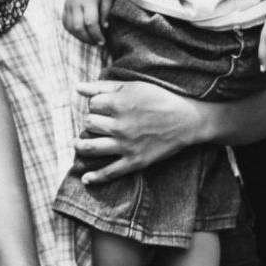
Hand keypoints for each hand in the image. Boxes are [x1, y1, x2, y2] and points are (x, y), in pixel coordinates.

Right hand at [62, 0, 113, 45]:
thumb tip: (104, 27)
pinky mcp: (65, 5)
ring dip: (80, 36)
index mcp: (88, 0)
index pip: (91, 22)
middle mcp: (76, 3)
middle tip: (98, 42)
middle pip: (78, 27)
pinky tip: (81, 32)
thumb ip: (106, 11)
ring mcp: (68, 4)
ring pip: (70, 27)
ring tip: (90, 39)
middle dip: (88, 39)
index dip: (97, 34)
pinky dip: (72, 31)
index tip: (103, 40)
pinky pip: (65, 22)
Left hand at [73, 78, 208, 184]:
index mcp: (118, 104)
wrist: (187, 120)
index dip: (95, 105)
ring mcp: (125, 145)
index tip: (102, 106)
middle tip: (97, 123)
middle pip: (89, 124)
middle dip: (90, 122)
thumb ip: (103, 86)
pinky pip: (110, 172)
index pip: (91, 105)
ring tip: (78, 144)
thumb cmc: (160, 98)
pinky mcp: (134, 161)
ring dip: (80, 146)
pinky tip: (86, 179)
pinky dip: (96, 177)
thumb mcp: (133, 86)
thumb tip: (77, 87)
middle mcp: (119, 125)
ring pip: (91, 147)